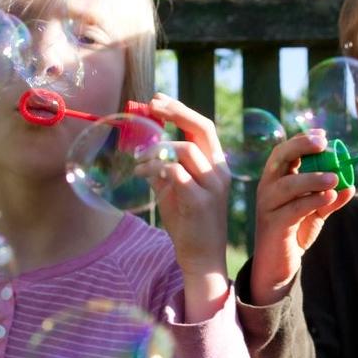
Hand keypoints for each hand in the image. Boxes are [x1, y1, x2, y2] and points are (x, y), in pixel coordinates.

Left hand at [137, 93, 230, 319]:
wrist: (202, 258)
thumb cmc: (188, 224)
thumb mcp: (176, 190)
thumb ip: (166, 167)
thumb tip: (144, 147)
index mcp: (216, 165)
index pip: (203, 126)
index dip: (180, 109)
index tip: (157, 100)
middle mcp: (219, 171)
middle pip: (201, 127)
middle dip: (175, 111)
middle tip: (150, 105)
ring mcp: (212, 186)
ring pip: (184, 149)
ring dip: (156, 150)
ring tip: (138, 163)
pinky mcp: (199, 201)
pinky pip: (175, 172)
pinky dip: (154, 169)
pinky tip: (142, 176)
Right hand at [249, 129, 354, 304]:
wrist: (278, 265)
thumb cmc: (294, 233)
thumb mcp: (316, 213)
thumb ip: (330, 199)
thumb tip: (350, 186)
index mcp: (276, 180)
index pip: (285, 151)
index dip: (302, 140)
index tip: (323, 136)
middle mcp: (267, 188)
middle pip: (280, 158)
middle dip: (301, 146)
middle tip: (324, 145)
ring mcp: (268, 206)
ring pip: (288, 184)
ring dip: (312, 178)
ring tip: (335, 178)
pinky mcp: (273, 224)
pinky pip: (294, 208)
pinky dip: (312, 200)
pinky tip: (329, 196)